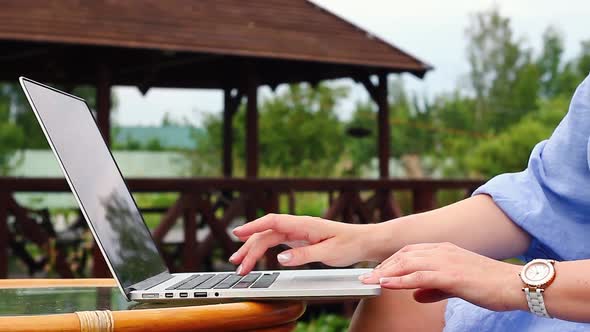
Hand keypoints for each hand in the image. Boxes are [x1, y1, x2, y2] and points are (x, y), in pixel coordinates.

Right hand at [230, 214, 377, 274]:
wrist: (363, 241)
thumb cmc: (350, 244)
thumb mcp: (329, 253)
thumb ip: (304, 255)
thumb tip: (281, 258)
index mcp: (304, 224)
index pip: (273, 222)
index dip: (253, 226)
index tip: (237, 234)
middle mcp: (298, 226)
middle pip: (266, 233)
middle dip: (249, 247)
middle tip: (237, 265)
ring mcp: (298, 232)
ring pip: (269, 238)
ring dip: (253, 249)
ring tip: (240, 263)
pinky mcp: (299, 239)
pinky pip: (276, 242)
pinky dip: (263, 249)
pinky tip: (256, 256)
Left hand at [360, 242, 526, 311]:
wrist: (514, 285)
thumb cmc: (489, 285)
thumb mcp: (456, 286)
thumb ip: (434, 289)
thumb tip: (415, 295)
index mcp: (444, 250)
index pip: (410, 252)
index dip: (391, 262)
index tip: (377, 272)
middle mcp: (442, 251)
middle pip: (403, 255)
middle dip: (383, 266)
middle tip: (365, 277)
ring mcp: (445, 261)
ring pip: (407, 263)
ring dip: (385, 272)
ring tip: (368, 280)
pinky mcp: (450, 275)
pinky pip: (418, 276)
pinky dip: (399, 279)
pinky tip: (386, 283)